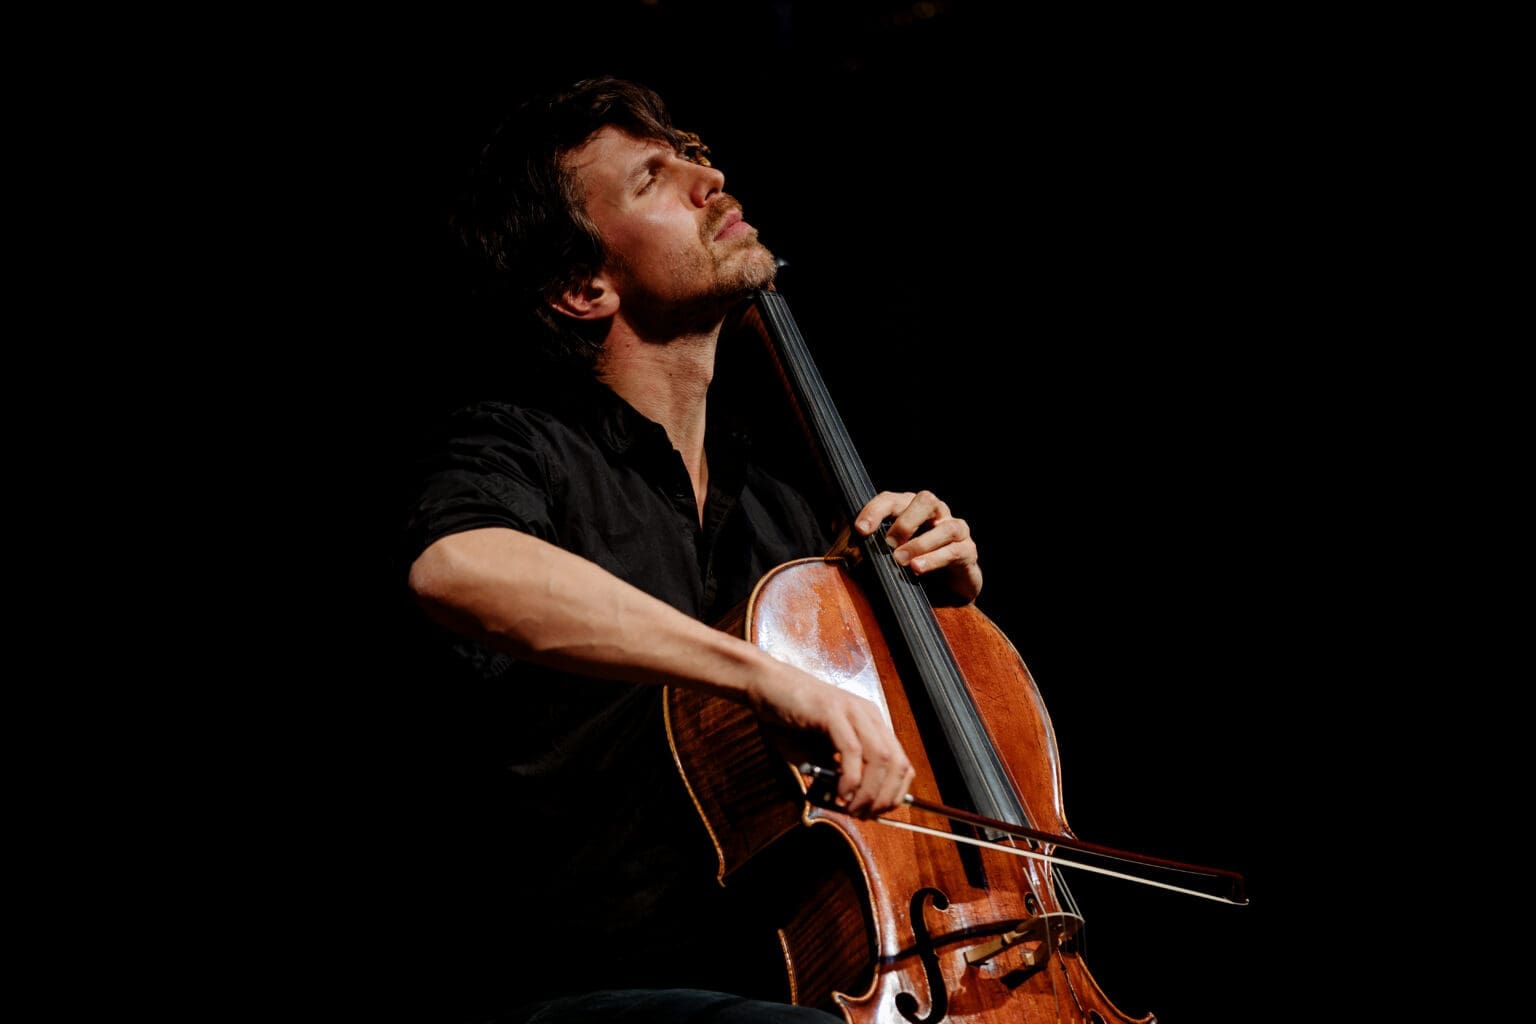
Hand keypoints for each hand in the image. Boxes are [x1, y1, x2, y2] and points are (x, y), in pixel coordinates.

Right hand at [747, 662, 914, 818]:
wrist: (767, 685)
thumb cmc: (791, 718)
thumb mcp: (820, 753)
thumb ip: (838, 773)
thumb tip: (852, 803)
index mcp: (872, 723)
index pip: (902, 764)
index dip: (894, 794)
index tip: (877, 812)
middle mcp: (869, 715)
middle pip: (896, 764)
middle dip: (884, 798)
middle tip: (864, 815)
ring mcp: (852, 711)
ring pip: (880, 758)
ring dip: (869, 792)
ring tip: (851, 807)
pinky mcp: (832, 711)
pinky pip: (852, 750)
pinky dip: (850, 778)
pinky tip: (840, 791)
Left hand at [854, 490, 981, 604]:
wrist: (944, 592)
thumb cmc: (910, 566)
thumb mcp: (883, 558)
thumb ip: (866, 552)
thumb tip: (848, 552)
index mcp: (910, 509)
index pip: (891, 500)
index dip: (875, 511)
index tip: (860, 530)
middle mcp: (936, 514)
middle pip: (926, 500)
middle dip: (905, 521)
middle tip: (889, 544)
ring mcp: (954, 530)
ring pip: (945, 526)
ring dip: (921, 544)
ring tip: (902, 561)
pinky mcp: (967, 551)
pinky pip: (954, 550)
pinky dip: (934, 559)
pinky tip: (918, 568)